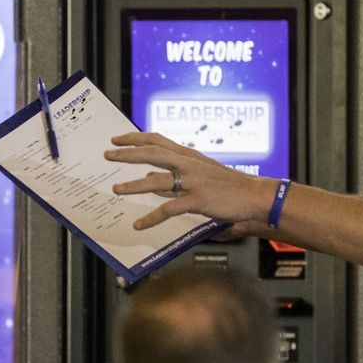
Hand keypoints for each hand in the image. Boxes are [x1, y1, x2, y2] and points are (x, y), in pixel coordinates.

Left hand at [105, 132, 275, 231]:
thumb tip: (150, 180)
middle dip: (127, 153)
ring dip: (133, 185)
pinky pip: (169, 209)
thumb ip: (175, 177)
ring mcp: (193, 181)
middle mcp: (189, 163)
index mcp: (189, 155)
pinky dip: (151, 218)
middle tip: (107, 154)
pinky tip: (139, 224)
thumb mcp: (202, 175)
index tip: (117, 138)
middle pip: (151, 152)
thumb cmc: (231, 186)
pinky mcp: (198, 200)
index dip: (135, 137)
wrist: (256, 195)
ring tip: (115, 189)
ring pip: (156, 180)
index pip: (157, 139)